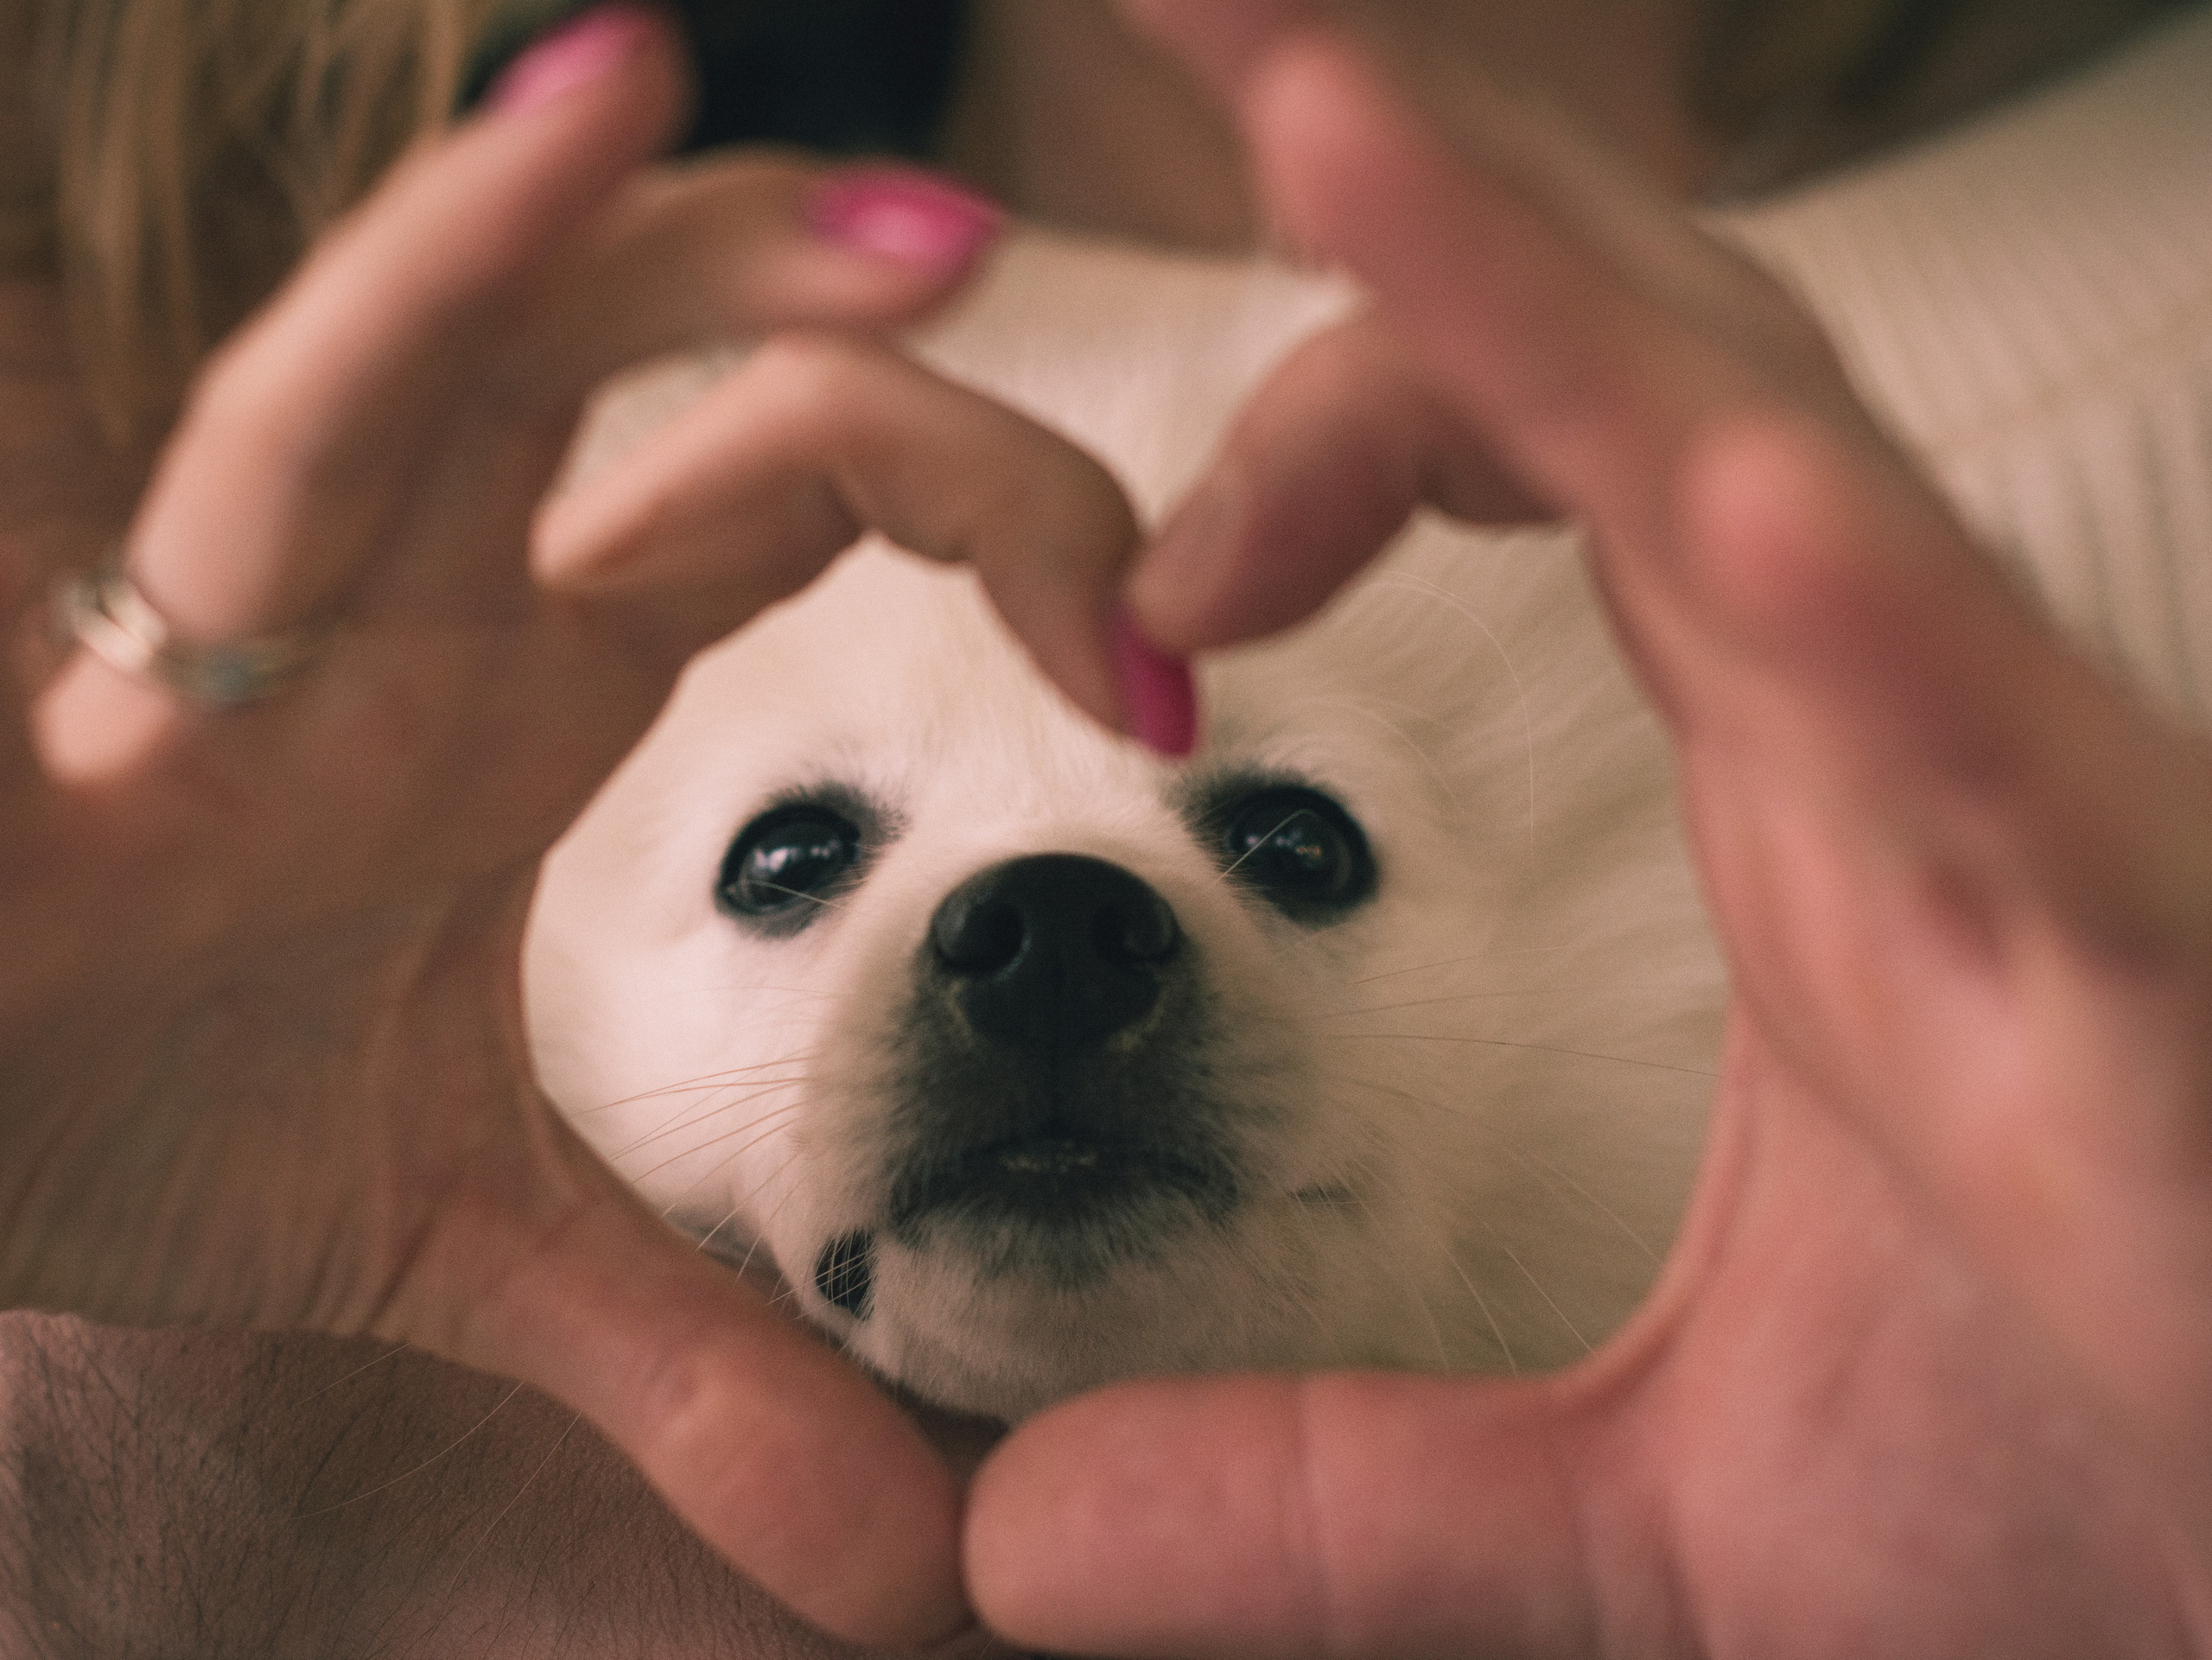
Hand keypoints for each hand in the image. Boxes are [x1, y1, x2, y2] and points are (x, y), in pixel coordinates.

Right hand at [0, 6, 1135, 1643]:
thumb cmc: (114, 1105)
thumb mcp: (448, 1235)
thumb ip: (687, 1355)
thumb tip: (917, 1562)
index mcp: (515, 673)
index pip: (796, 489)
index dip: (1005, 525)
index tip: (1152, 683)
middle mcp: (412, 600)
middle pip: (654, 372)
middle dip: (822, 310)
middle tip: (996, 267)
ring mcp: (258, 609)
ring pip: (465, 356)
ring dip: (636, 246)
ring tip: (793, 141)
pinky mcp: (111, 674)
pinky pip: (282, 452)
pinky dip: (428, 302)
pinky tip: (577, 131)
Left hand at [965, 10, 2211, 1655]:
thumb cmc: (2091, 1514)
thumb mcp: (1635, 1518)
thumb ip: (1318, 1485)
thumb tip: (1015, 1534)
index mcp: (1795, 784)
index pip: (1537, 457)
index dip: (1329, 412)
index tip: (1152, 564)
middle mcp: (1897, 744)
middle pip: (1625, 359)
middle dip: (1403, 159)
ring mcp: (2037, 835)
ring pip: (1786, 481)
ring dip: (1547, 307)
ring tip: (1325, 124)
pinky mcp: (2174, 984)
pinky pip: (2021, 757)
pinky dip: (1882, 633)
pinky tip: (1733, 515)